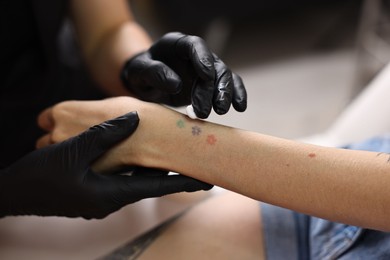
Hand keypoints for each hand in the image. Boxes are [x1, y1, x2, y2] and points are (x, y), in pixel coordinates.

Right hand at [1, 112, 210, 218]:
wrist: (14, 194)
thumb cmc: (39, 176)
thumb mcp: (72, 151)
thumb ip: (105, 135)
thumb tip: (134, 119)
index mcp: (110, 194)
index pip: (156, 187)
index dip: (182, 181)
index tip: (206, 179)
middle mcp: (111, 199)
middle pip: (150, 184)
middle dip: (173, 174)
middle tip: (197, 165)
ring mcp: (102, 198)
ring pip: (136, 180)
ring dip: (154, 169)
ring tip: (175, 157)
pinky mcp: (94, 192)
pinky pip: (122, 178)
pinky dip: (134, 167)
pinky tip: (140, 156)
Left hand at [121, 32, 246, 117]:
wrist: (146, 83)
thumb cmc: (141, 73)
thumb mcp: (139, 72)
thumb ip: (154, 73)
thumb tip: (176, 84)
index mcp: (178, 44)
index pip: (195, 45)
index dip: (203, 58)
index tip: (206, 76)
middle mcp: (196, 54)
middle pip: (213, 65)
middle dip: (212, 88)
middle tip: (205, 111)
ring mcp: (207, 68)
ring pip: (225, 76)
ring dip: (225, 93)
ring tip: (220, 111)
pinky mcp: (212, 83)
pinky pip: (230, 85)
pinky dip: (236, 95)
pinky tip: (240, 107)